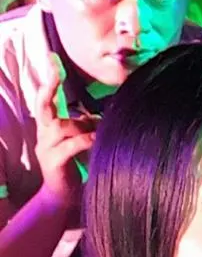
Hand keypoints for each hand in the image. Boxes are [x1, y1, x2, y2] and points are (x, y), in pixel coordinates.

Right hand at [34, 54, 97, 207]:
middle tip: (55, 71)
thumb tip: (104, 111)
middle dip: (49, 87)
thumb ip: (86, 124)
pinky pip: (70, 145)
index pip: (47, 98)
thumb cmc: (76, 167)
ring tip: (101, 127)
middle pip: (44, 106)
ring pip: (63, 126)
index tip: (52, 58)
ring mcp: (46, 148)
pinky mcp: (53, 162)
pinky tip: (98, 138)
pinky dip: (85, 139)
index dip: (50, 79)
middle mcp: (44, 134)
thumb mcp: (81, 140)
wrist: (63, 199)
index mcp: (50, 127)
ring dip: (83, 124)